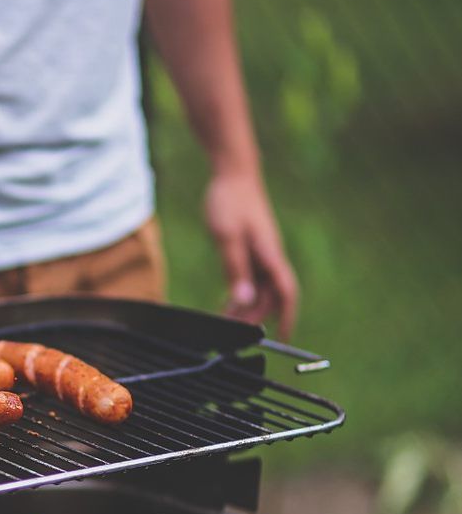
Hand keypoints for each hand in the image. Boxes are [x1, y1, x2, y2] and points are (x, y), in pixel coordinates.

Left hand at [204, 170, 297, 338]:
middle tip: (232, 334)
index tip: (282, 339)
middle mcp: (270, 257)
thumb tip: (244, 300)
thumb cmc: (230, 201)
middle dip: (255, 318)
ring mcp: (262, 254)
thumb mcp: (227, 237)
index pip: (286, 293)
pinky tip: (227, 304)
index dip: (287, 317)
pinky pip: (251, 279)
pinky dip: (241, 294)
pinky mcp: (253, 249)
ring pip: (259, 290)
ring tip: (225, 323)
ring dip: (246, 308)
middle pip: (270, 297)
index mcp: (270, 255)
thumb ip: (235, 269)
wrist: (233, 174)